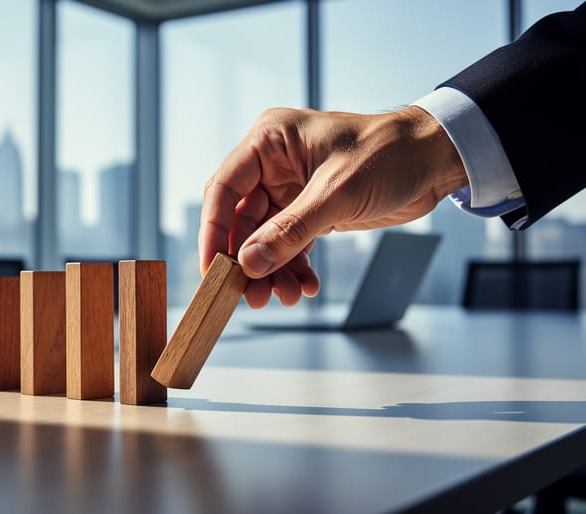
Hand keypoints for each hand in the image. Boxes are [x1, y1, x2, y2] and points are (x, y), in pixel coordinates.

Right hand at [200, 106, 467, 308]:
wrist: (436, 159)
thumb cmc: (390, 154)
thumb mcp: (338, 193)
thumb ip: (291, 230)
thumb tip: (251, 263)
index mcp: (270, 141)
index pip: (225, 188)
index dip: (214, 230)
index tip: (212, 268)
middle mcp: (274, 163)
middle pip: (242, 219)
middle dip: (249, 260)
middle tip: (252, 296)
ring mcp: (291, 188)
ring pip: (265, 237)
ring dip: (273, 269)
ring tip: (285, 297)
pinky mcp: (310, 208)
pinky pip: (290, 243)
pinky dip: (294, 266)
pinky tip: (305, 286)